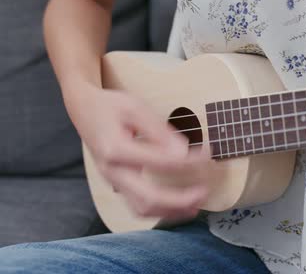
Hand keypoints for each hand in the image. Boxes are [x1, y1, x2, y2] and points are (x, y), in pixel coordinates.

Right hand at [68, 86, 209, 219]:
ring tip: (196, 205)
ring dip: (171, 211)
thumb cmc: (111, 106)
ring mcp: (112, 181)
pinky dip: (160, 210)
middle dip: (179, 200)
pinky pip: (138, 206)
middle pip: (148, 198)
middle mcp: (112, 171)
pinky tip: (179, 206)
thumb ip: (159, 131)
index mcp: (116, 149)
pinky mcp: (117, 184)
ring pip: (142, 209)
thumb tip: (183, 151)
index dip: (189, 160)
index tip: (208, 152)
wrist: (84, 110)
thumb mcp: (136, 108)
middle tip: (204, 192)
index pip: (161, 161)